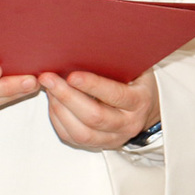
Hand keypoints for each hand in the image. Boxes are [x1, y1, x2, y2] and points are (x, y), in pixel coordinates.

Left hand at [39, 68, 160, 150]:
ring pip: (81, 132)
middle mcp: (128, 124)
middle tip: (48, 79)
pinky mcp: (97, 145)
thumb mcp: (134, 68)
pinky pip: (72, 138)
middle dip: (67, 97)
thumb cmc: (135, 81)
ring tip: (49, 90)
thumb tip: (84, 48)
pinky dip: (58, 120)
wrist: (145, 108)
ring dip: (59, 109)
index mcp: (139, 101)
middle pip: (94, 117)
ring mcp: (113, 138)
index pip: (115, 95)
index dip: (92, 86)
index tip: (71, 75)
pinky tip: (53, 103)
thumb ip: (116, 62)